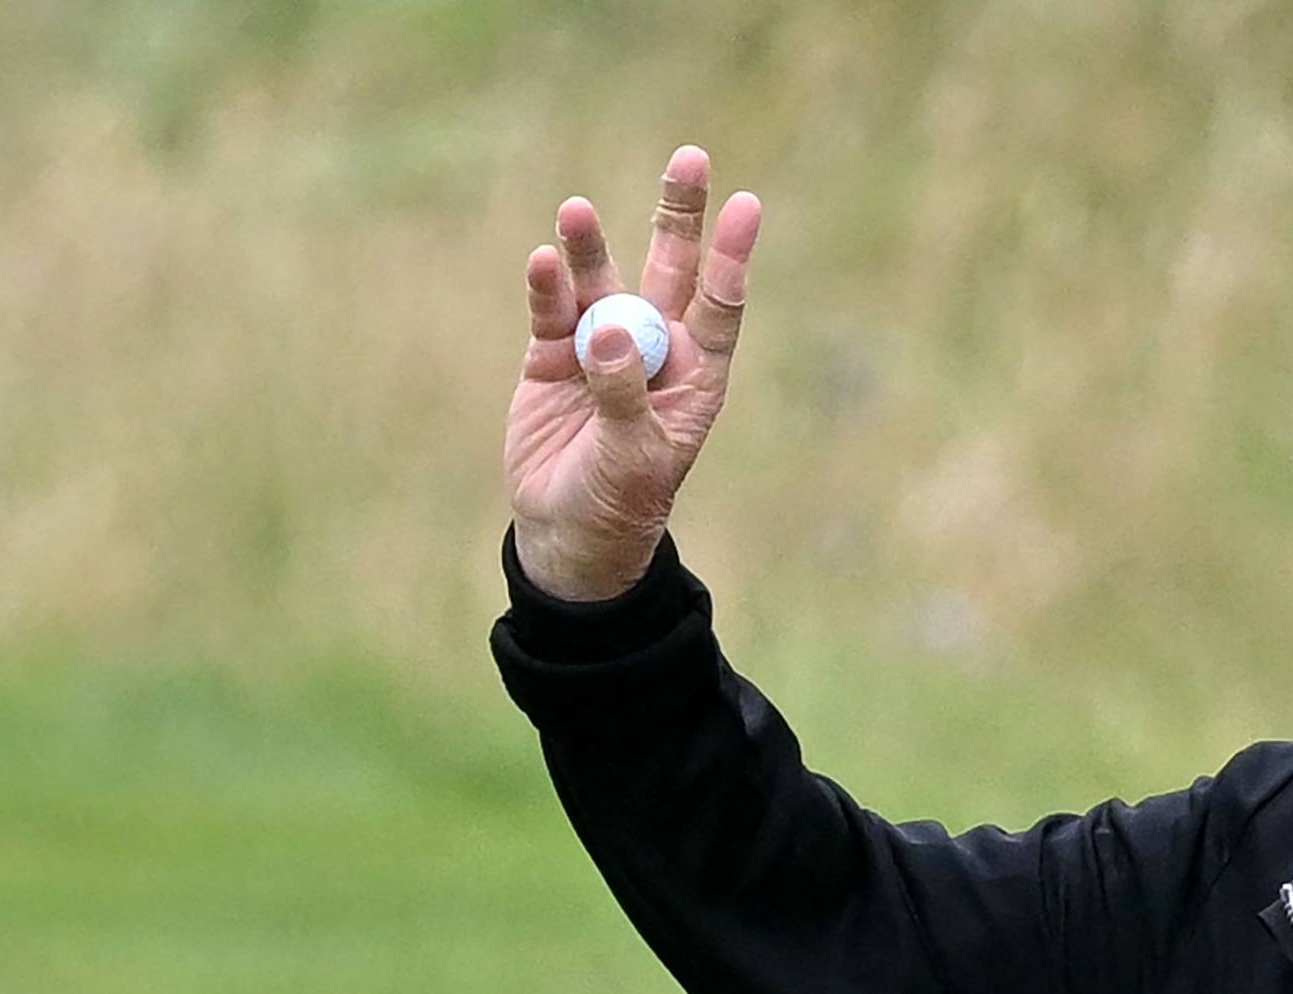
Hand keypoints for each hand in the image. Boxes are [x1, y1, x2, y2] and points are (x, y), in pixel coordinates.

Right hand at [501, 144, 761, 601]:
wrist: (566, 536)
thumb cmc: (619, 505)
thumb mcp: (632, 458)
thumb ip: (623, 393)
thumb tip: (610, 327)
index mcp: (694, 376)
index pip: (720, 304)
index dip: (733, 255)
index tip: (747, 204)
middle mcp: (652, 349)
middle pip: (671, 269)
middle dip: (679, 216)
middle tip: (690, 158)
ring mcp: (600, 349)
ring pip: (603, 281)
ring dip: (592, 247)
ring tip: (578, 211)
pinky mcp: (552, 359)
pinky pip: (552, 312)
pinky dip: (548, 288)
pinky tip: (545, 261)